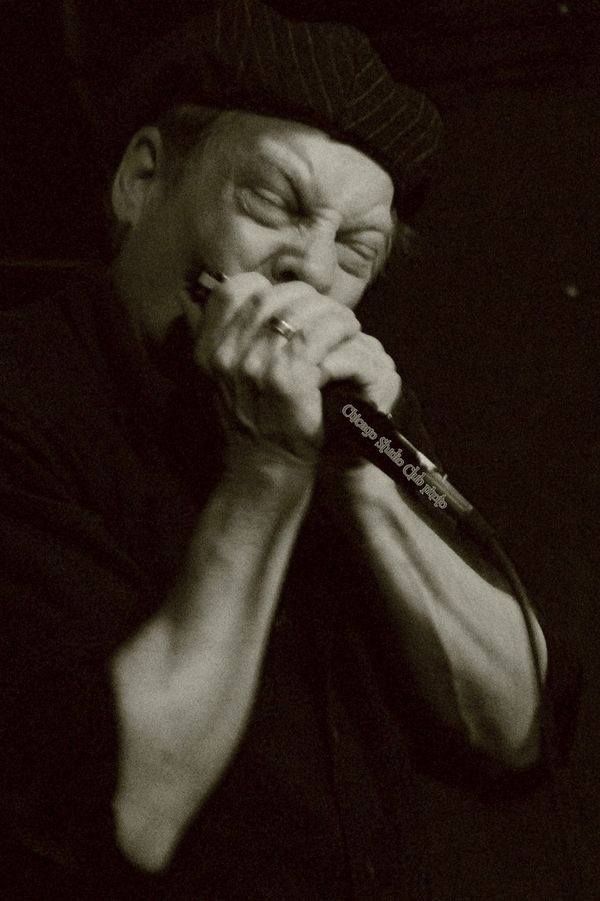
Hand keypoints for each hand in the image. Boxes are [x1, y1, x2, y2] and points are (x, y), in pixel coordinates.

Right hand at [194, 273, 400, 463]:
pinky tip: (351, 332)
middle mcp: (225, 355)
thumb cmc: (259, 418)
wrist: (267, 466)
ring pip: (297, 310)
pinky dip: (339, 327)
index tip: (291, 303)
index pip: (233, 290)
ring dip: (329, 310)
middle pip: (269, 296)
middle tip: (328, 311)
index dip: (267, 288)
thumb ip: (238, 336)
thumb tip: (265, 292)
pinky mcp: (286, 379)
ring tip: (345, 323)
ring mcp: (254, 367)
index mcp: (207, 349)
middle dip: (306, 297)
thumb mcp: (232, 375)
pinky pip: (318, 335)